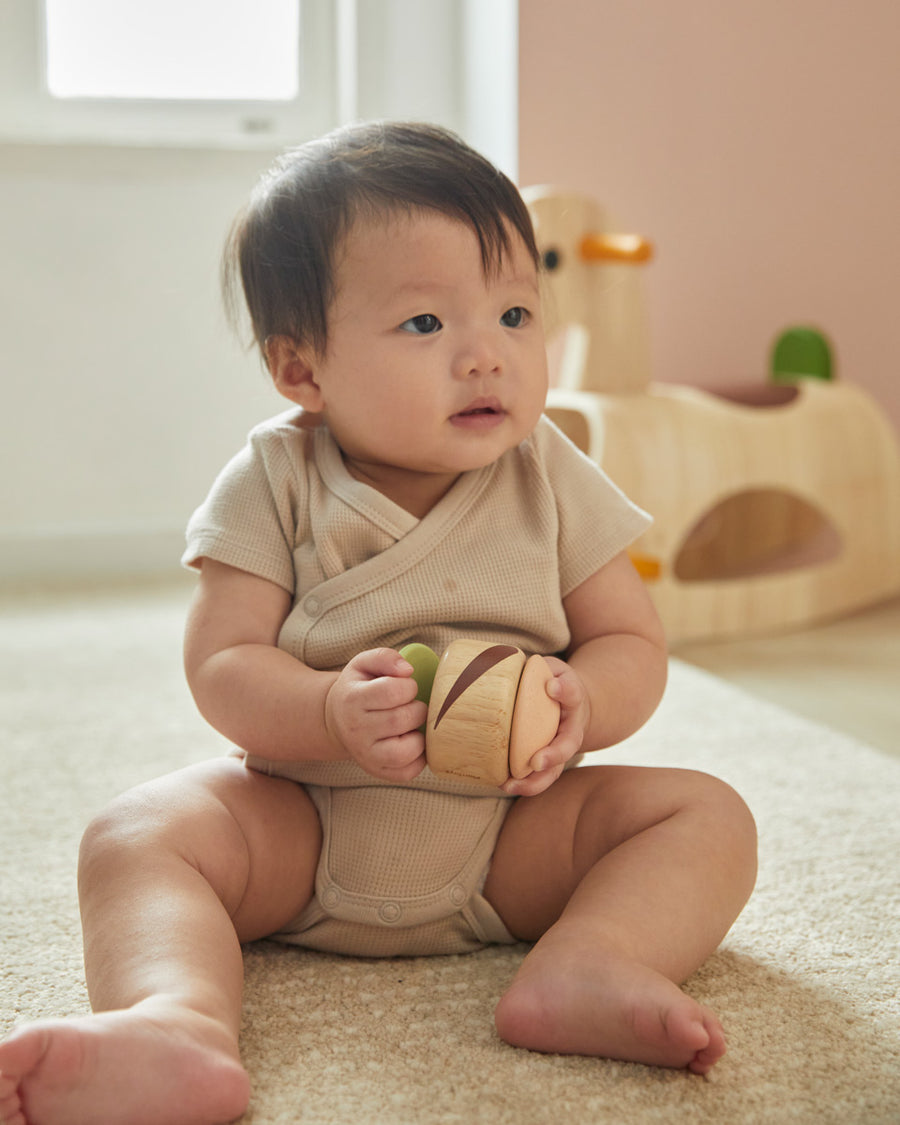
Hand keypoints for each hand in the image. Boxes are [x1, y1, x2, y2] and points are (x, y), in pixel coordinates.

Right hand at [324, 649, 427, 781]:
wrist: (337, 720)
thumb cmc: (358, 688)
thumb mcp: (363, 664)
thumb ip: (385, 658)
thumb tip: (408, 670)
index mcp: (353, 699)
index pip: (392, 691)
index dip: (409, 686)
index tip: (406, 687)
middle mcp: (356, 730)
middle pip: (402, 719)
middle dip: (417, 708)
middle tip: (412, 705)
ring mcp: (366, 755)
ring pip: (406, 751)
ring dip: (419, 735)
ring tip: (412, 725)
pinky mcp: (378, 772)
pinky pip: (408, 771)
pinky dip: (419, 757)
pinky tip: (411, 741)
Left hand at [502, 656, 588, 796]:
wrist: (574, 706)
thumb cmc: (556, 683)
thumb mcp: (552, 668)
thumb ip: (539, 667)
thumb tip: (512, 663)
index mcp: (573, 700)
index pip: (572, 693)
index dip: (564, 690)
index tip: (552, 686)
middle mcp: (571, 728)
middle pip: (567, 746)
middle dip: (553, 755)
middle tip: (537, 762)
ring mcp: (560, 749)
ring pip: (553, 771)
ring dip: (534, 781)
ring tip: (510, 784)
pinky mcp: (547, 762)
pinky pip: (537, 777)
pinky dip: (521, 783)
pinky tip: (501, 783)